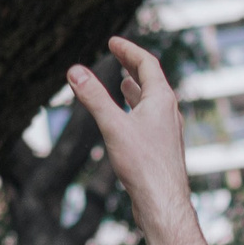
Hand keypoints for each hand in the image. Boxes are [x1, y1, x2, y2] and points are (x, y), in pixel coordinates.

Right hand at [66, 37, 190, 229]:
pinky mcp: (163, 147)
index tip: (112, 41)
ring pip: (152, 101)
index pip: (147, 64)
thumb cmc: (143, 165)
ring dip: (137, 88)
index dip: (129, 50)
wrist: (163, 203)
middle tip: (116, 54)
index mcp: (162, 100)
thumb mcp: (113, 126)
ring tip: (123, 81)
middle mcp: (169, 112)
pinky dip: (138, 109)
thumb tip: (74, 71)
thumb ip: (93, 97)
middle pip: (152, 80)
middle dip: (132, 65)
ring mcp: (168, 130)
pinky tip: (128, 120)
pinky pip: (151, 118)